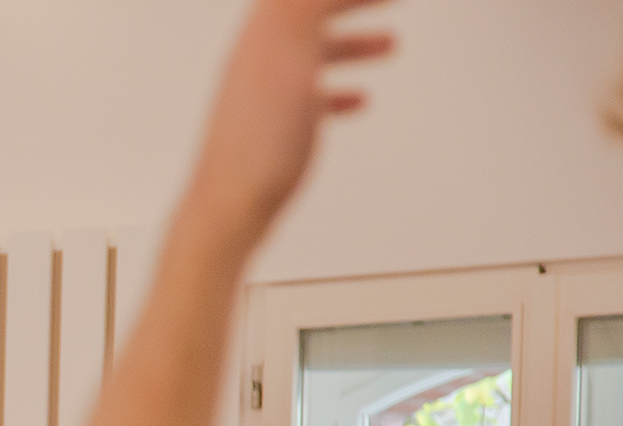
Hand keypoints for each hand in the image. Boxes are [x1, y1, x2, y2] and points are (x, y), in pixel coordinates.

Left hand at [180, 0, 394, 251]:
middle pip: (307, 16)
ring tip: (391, 44)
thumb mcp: (290, 54)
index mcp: (261, 37)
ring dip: (353, 43)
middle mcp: (255, 62)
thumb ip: (302, 8)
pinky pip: (307, 98)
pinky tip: (359, 101)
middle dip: (350, 3)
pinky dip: (338, 90)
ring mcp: (261, 97)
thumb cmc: (260, 141)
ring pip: (312, 56)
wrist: (230, 207)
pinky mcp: (267, 131)